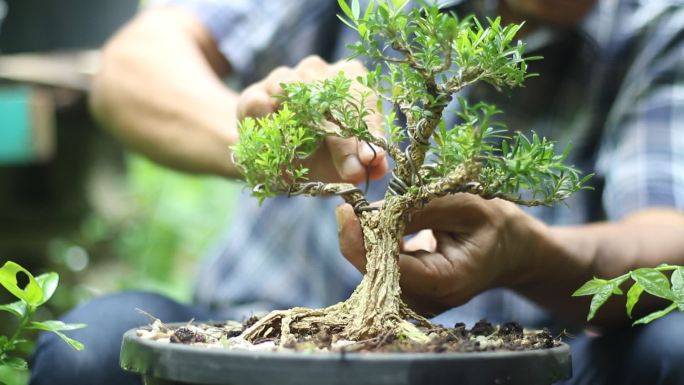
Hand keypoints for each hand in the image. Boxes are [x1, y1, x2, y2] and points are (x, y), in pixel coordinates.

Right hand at [236, 55, 387, 183]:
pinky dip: (269, 123)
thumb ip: (364, 164)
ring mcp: (284, 79)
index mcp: (348, 81)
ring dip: (305, 127)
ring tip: (313, 156)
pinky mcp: (254, 94)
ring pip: (295, 92)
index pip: (364, 100)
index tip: (372, 159)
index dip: (371, 131)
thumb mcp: (342, 164)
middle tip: (352, 171)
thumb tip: (380, 166)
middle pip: (333, 98)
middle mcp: (317, 72)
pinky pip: (260, 104)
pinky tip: (277, 142)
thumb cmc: (316, 156)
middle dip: (344, 141)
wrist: (269, 154)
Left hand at [336, 194, 547, 314]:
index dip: (363, 240)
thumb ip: (418, 208)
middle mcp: (428, 302)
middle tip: (353, 206)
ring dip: (366, 241)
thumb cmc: (494, 224)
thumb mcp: (463, 204)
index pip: (391, 267)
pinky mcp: (409, 297)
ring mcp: (417, 304)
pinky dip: (376, 246)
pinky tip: (382, 227)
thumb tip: (369, 213)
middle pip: (376, 273)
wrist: (512, 251)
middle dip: (360, 238)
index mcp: (446, 281)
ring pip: (373, 272)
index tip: (347, 210)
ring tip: (371, 213)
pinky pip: (380, 271)